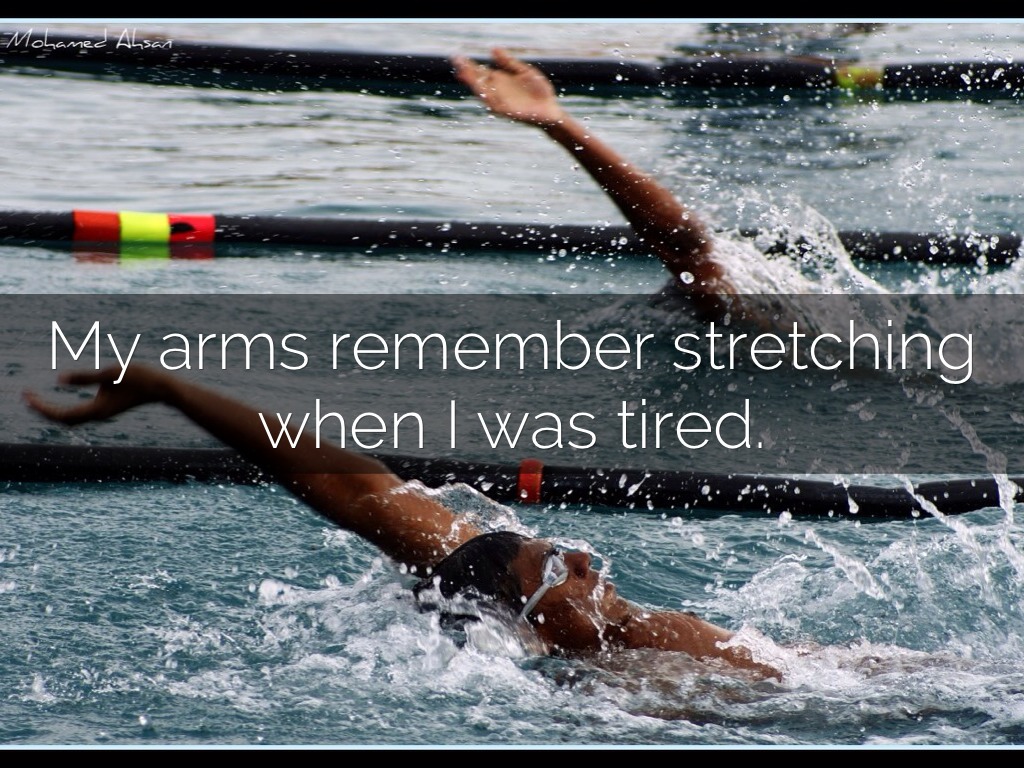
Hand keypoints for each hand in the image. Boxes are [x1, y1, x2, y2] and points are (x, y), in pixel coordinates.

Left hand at [24, 364, 168, 425]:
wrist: (164, 388)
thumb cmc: (140, 378)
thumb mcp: (111, 372)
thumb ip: (84, 376)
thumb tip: (59, 379)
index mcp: (97, 409)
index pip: (61, 414)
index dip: (41, 407)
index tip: (26, 395)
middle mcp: (98, 414)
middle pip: (63, 419)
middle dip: (42, 409)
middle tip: (26, 397)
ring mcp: (103, 412)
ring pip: (71, 417)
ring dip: (52, 409)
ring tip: (37, 399)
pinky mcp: (108, 407)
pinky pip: (79, 412)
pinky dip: (66, 408)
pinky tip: (63, 396)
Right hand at [452, 48, 564, 126]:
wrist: (551, 110)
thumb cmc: (539, 92)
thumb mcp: (524, 72)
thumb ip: (509, 62)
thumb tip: (493, 49)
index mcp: (501, 81)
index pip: (481, 72)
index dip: (469, 65)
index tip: (458, 57)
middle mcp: (498, 91)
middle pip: (479, 81)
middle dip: (467, 72)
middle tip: (456, 62)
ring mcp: (501, 102)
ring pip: (483, 92)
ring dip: (473, 84)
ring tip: (463, 73)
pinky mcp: (507, 112)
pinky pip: (494, 104)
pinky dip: (486, 97)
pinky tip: (480, 89)